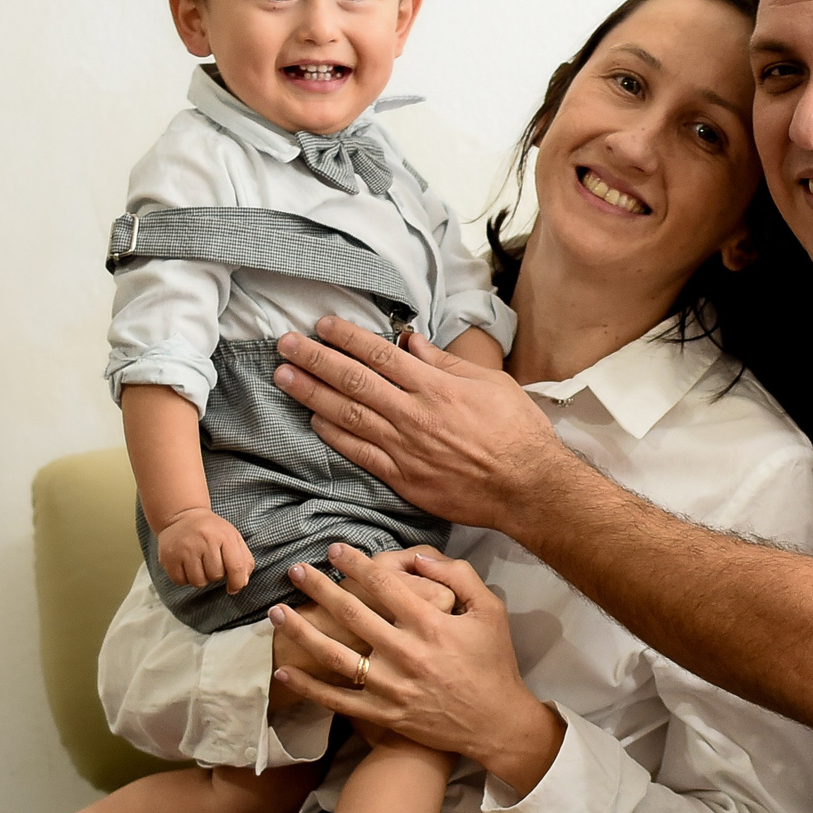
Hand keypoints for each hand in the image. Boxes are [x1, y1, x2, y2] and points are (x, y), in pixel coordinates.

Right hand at [156, 507, 253, 592]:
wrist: (181, 516)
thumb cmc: (211, 531)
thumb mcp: (233, 537)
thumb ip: (244, 560)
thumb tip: (241, 582)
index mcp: (224, 536)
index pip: (236, 567)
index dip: (237, 582)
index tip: (233, 587)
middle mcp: (204, 540)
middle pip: (216, 576)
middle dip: (215, 574)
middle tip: (210, 561)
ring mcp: (185, 548)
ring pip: (198, 581)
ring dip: (200, 577)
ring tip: (198, 563)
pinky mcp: (169, 557)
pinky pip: (181, 581)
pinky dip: (185, 578)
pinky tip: (186, 565)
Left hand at [269, 545, 567, 791]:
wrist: (496, 723)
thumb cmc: (494, 663)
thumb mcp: (491, 611)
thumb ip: (460, 577)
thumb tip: (420, 558)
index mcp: (431, 625)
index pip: (384, 586)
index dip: (355, 564)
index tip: (333, 550)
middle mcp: (407, 654)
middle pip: (352, 614)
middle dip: (319, 588)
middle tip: (295, 570)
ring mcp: (392, 687)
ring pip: (336, 656)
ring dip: (303, 632)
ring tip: (277, 613)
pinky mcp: (385, 714)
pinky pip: (340, 700)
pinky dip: (310, 687)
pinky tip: (285, 671)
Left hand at [272, 317, 568, 531]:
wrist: (528, 487)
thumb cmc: (517, 432)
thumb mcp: (490, 382)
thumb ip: (445, 362)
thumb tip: (409, 343)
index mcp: (435, 386)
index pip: (379, 354)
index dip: (346, 337)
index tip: (322, 325)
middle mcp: (414, 413)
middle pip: (353, 379)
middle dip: (314, 358)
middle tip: (285, 344)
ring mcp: (405, 447)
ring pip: (347, 414)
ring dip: (311, 393)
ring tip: (284, 376)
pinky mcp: (404, 477)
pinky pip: (359, 452)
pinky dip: (333, 435)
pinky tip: (313, 420)